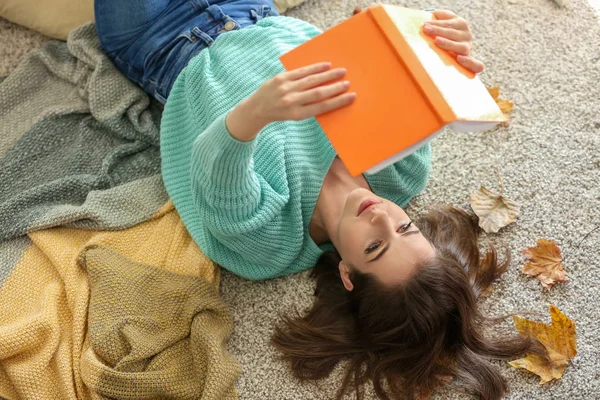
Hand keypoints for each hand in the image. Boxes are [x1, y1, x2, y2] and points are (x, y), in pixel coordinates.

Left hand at [226, 62, 355, 140]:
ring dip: (328, 75)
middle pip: (319, 93)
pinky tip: (326, 65)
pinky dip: (314, 68)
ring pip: (311, 80)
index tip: (351, 96)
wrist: (256, 109)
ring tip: (341, 71)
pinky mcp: (281, 78)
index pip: (322, 107)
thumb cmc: (280, 114)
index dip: (338, 101)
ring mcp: (286, 88)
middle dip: (335, 87)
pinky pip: (301, 71)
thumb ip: (310, 108)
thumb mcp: (295, 116)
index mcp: (297, 114)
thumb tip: (331, 98)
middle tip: (348, 82)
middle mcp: (292, 101)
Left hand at [423, 10, 484, 73]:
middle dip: (439, 31)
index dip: (437, 23)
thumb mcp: (446, 21)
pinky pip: (476, 64)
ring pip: (461, 47)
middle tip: (427, 30)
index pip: (449, 23)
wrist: (456, 47)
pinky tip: (459, 59)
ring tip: (437, 41)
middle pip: (453, 33)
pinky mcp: (469, 61)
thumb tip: (432, 15)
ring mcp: (468, 48)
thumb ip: (440, 16)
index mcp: (461, 24)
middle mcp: (467, 35)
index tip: (425, 25)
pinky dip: (469, 62)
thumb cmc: (447, 33)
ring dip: (449, 44)